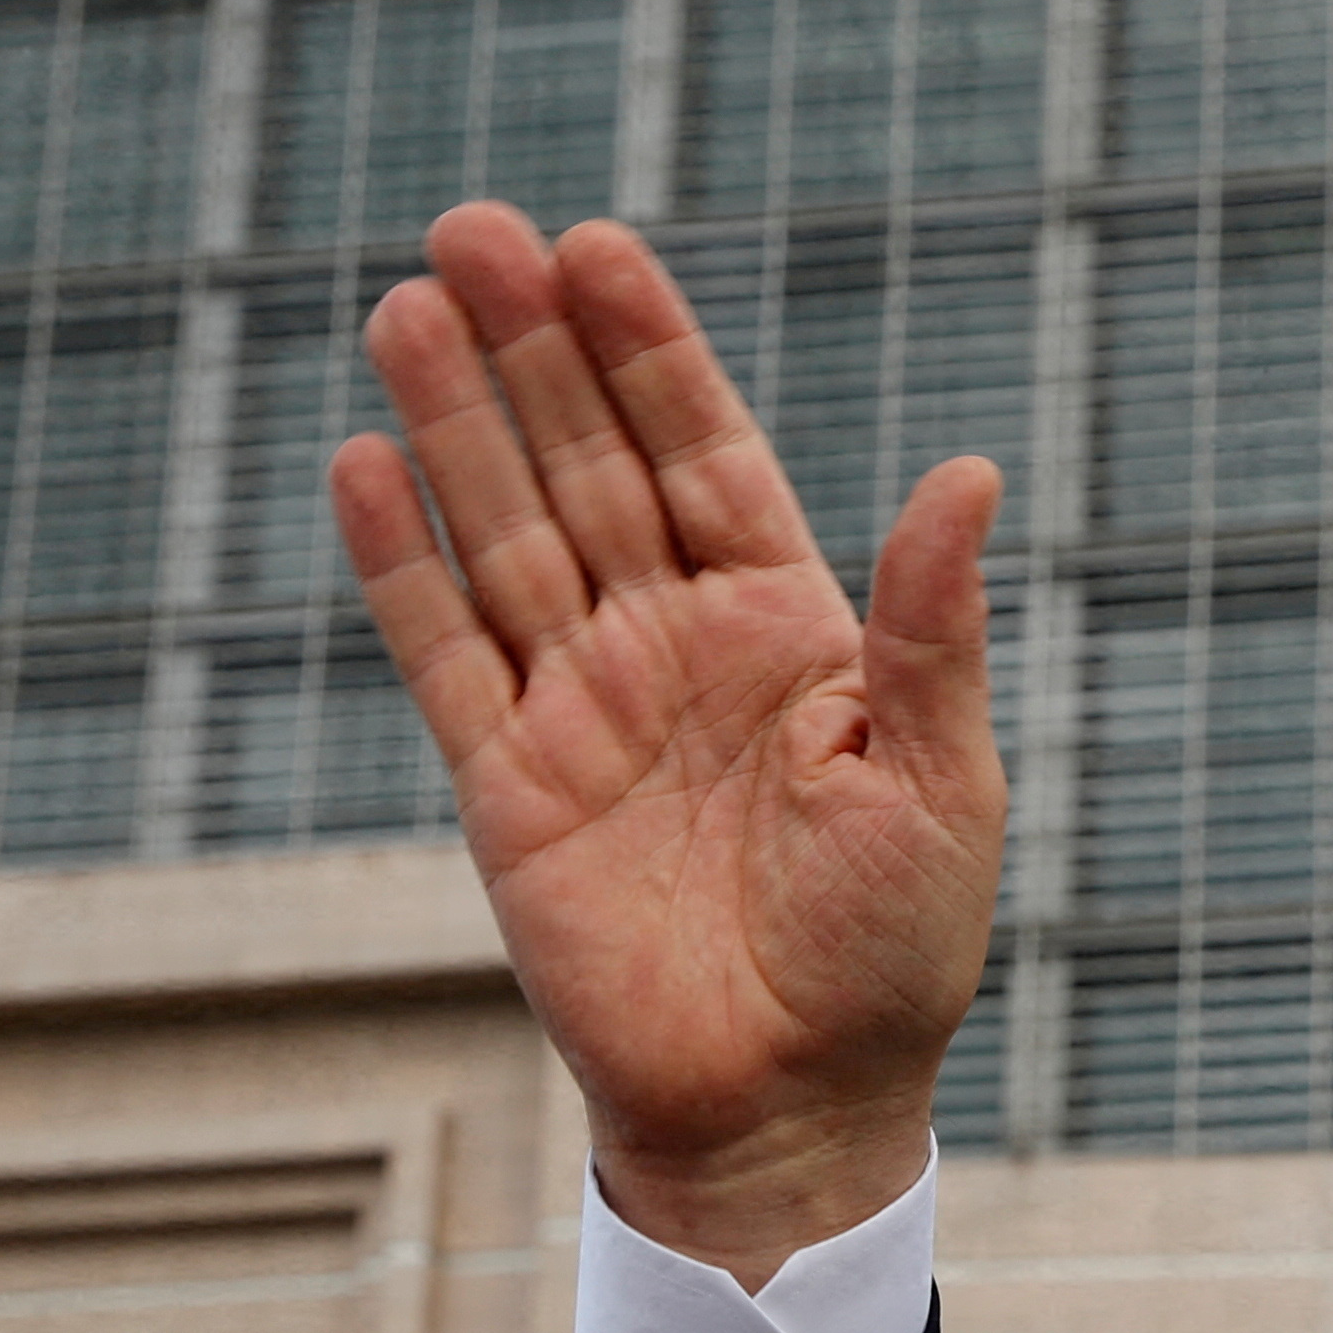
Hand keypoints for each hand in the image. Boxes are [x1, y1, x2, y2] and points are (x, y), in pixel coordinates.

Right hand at [330, 206, 1005, 1274]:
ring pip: (504, 536)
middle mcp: (673, 646)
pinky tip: (363, 461)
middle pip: (588, 467)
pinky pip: (443, 656)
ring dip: (455, 423)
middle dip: (534, 350)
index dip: (649, 351)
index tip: (597, 245)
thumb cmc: (893, 952)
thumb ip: (930, 626)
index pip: (704, 453)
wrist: (795, 1106)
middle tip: (472, 226)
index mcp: (788, 628)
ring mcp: (582, 709)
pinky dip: (399, 565)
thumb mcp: (939, 775)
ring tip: (409, 302)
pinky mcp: (508, 789)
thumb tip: (968, 471)